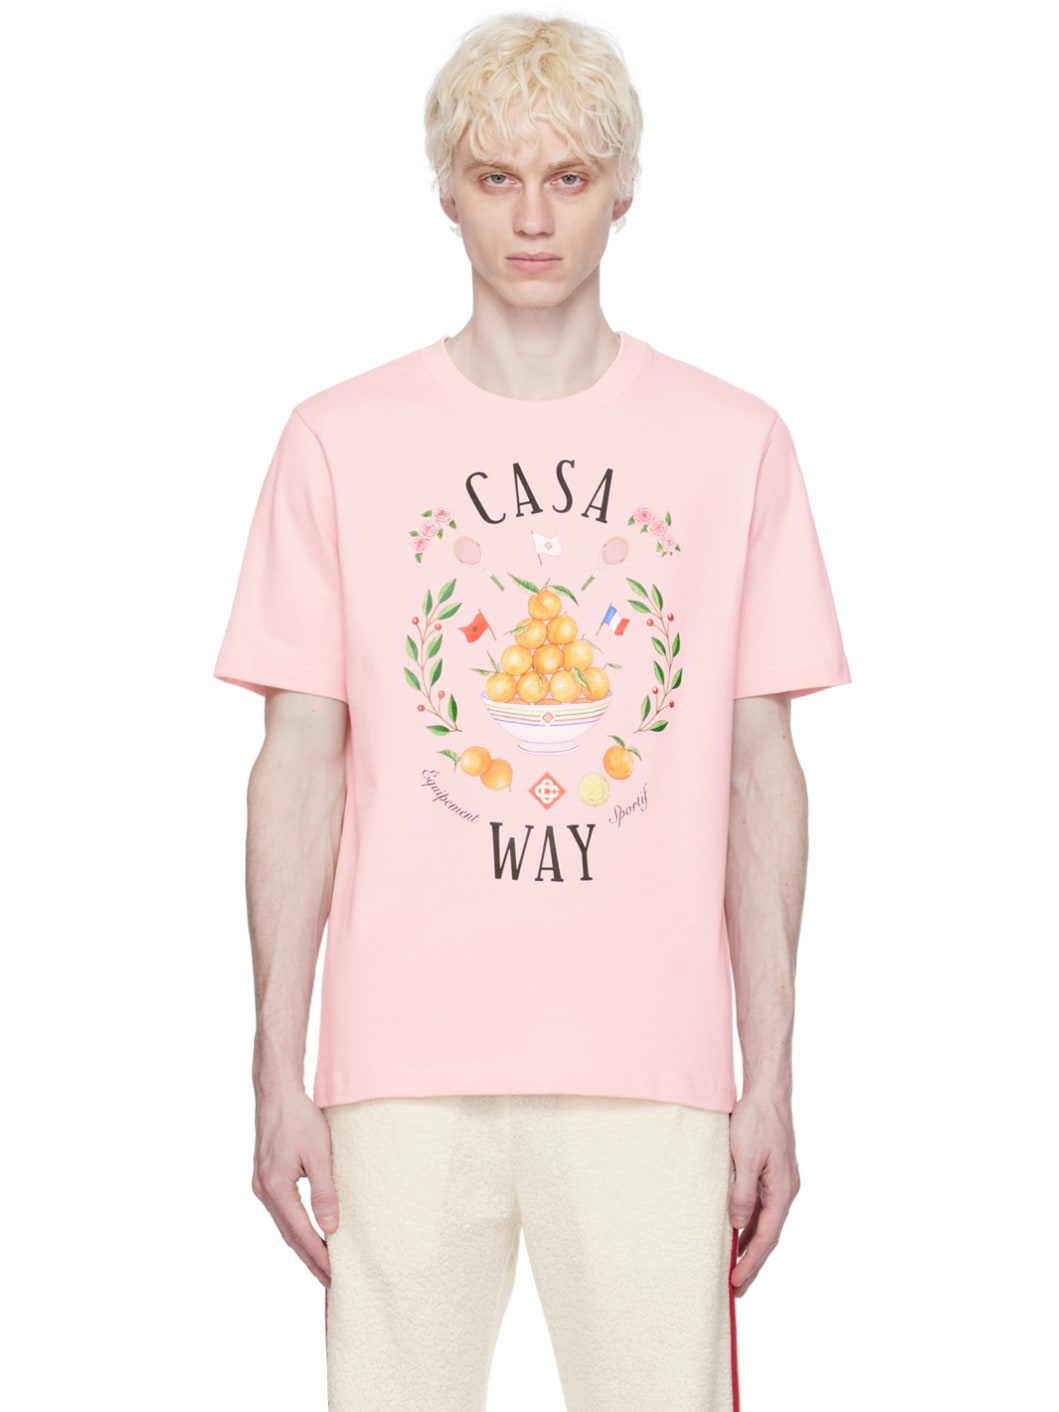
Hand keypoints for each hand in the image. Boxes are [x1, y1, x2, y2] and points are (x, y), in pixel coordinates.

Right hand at [251, 1087, 339, 1286]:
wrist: (277, 1094)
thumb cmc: (300, 1119)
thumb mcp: (319, 1154)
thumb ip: (324, 1192)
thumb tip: (331, 1227)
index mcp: (275, 1187)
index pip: (300, 1233)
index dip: (318, 1256)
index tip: (334, 1276)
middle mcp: (264, 1191)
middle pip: (289, 1236)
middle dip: (311, 1260)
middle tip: (331, 1282)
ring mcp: (261, 1186)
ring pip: (284, 1226)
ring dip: (303, 1246)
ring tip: (324, 1265)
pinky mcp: (265, 1180)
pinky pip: (282, 1213)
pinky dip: (297, 1228)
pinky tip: (310, 1235)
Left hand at [727, 1089, 799, 1295]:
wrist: (768, 1092)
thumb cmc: (757, 1121)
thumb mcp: (746, 1158)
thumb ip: (743, 1193)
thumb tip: (737, 1225)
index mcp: (783, 1190)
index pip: (767, 1237)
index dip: (751, 1261)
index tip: (736, 1282)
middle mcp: (786, 1190)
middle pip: (769, 1235)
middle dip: (753, 1262)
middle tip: (736, 1288)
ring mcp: (781, 1182)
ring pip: (766, 1222)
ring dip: (751, 1245)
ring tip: (735, 1268)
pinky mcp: (773, 1174)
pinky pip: (763, 1207)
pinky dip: (751, 1224)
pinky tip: (739, 1231)